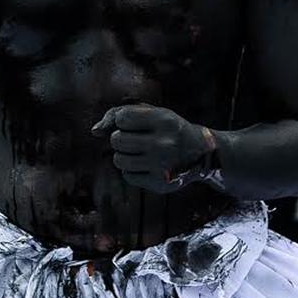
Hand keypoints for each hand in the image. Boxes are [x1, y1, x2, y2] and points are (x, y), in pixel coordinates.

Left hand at [90, 103, 216, 193]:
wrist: (202, 154)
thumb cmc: (169, 129)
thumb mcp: (152, 113)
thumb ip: (119, 114)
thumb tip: (94, 131)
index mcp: (164, 120)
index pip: (122, 118)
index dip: (123, 121)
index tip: (135, 124)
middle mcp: (164, 143)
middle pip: (116, 140)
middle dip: (120, 139)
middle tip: (136, 140)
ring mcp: (162, 166)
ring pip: (118, 160)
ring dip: (124, 156)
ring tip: (139, 153)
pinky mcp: (160, 184)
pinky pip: (128, 176)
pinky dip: (133, 170)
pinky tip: (147, 165)